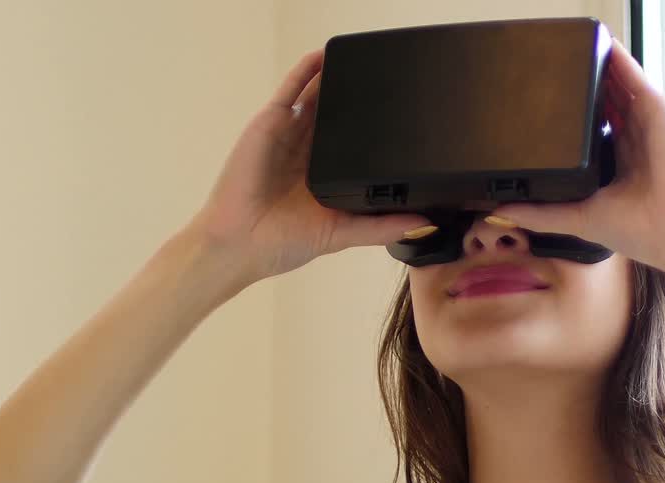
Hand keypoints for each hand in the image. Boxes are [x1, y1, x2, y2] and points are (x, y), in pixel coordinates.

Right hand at [184, 48, 432, 286]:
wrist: (239, 243)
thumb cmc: (282, 243)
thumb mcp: (342, 234)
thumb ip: (382, 228)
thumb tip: (425, 224)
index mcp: (325, 173)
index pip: (356, 142)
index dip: (376, 128)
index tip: (405, 113)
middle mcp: (307, 150)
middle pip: (338, 114)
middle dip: (360, 97)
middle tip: (391, 79)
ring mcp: (288, 133)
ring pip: (317, 96)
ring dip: (336, 77)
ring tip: (364, 58)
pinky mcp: (270, 123)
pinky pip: (289, 90)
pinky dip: (304, 71)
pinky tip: (322, 56)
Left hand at [486, 38, 664, 276]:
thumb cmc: (639, 230)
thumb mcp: (577, 219)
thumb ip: (540, 213)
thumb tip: (500, 210)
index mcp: (620, 165)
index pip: (594, 131)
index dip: (573, 118)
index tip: (546, 106)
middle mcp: (634, 139)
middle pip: (606, 102)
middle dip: (583, 87)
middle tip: (553, 70)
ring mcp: (646, 120)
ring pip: (617, 83)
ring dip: (598, 66)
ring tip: (572, 48)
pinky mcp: (655, 107)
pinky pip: (632, 72)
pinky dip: (616, 57)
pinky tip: (599, 41)